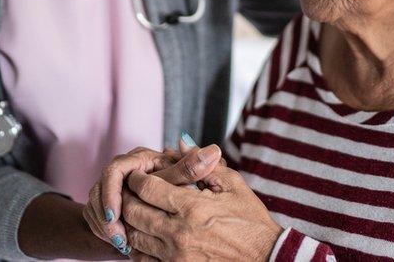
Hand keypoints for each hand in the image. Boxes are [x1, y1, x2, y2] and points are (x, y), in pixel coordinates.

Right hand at [81, 138, 221, 255]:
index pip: (114, 171)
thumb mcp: (186, 180)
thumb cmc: (180, 188)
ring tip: (121, 243)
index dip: (112, 194)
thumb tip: (212, 151)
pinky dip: (105, 230)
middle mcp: (122, 169)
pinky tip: (120, 244)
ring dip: (105, 226)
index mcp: (139, 158)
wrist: (169, 205)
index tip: (116, 215)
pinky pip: (95, 216)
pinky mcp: (104, 201)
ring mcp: (110, 185)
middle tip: (119, 237)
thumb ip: (194, 168)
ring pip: (95, 205)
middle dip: (107, 215)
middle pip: (100, 189)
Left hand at [120, 164, 282, 260]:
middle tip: (129, 190)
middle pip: (134, 211)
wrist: (266, 258)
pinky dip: (138, 246)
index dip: (138, 178)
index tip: (139, 174)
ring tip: (136, 210)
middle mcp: (179, 233)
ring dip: (130, 222)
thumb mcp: (233, 185)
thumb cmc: (251, 220)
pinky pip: (142, 259)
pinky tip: (145, 235)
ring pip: (134, 236)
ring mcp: (175, 256)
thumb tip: (181, 143)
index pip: (147, 188)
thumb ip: (203, 164)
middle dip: (127, 197)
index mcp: (192, 207)